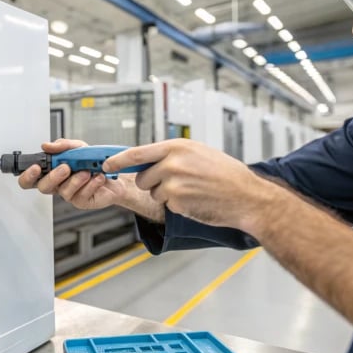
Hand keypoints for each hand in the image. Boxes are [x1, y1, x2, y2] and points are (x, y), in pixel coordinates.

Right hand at [17, 139, 129, 209]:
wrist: (113, 173)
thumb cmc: (92, 161)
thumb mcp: (78, 148)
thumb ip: (62, 145)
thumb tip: (47, 145)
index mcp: (51, 171)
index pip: (31, 178)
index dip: (28, 176)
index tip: (36, 167)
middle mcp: (58, 184)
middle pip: (43, 187)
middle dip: (52, 177)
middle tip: (65, 167)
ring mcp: (69, 194)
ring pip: (64, 191)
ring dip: (76, 179)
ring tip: (87, 171)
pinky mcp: (81, 201)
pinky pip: (81, 195)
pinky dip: (91, 184)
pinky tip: (97, 178)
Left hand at [102, 139, 276, 231]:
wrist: (246, 196)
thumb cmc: (225, 174)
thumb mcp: (198, 152)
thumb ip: (172, 153)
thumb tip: (146, 158)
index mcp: (176, 147)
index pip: (136, 153)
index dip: (117, 160)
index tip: (106, 165)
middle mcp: (172, 163)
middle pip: (143, 177)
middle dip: (152, 183)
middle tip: (176, 182)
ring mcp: (173, 183)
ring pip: (154, 193)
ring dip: (167, 195)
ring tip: (191, 190)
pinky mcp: (177, 202)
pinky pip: (166, 205)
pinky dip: (178, 205)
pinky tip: (195, 200)